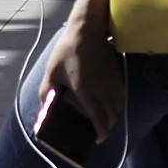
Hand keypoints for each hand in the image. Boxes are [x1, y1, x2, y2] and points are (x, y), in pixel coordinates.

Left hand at [41, 16, 124, 142]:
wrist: (87, 29)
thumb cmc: (67, 50)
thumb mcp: (52, 71)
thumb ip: (47, 91)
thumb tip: (45, 107)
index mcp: (85, 91)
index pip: (99, 119)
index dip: (101, 133)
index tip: (97, 139)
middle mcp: (102, 89)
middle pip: (112, 116)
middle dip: (107, 127)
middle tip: (99, 130)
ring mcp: (112, 82)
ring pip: (119, 106)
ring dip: (113, 116)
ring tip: (105, 119)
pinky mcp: (118, 74)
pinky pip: (121, 95)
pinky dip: (118, 104)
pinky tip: (111, 104)